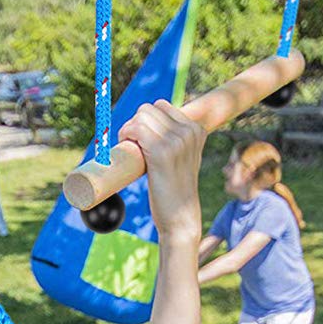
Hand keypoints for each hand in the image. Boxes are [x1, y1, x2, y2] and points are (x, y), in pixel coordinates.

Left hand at [118, 101, 205, 239]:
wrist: (180, 217)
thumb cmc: (175, 191)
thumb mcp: (183, 160)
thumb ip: (176, 143)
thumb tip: (150, 130)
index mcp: (196, 129)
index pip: (161, 106)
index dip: (144, 120)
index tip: (139, 139)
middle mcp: (189, 130)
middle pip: (148, 109)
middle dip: (134, 123)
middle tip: (130, 145)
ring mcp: (177, 140)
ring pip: (141, 116)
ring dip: (127, 129)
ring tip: (128, 147)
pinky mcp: (161, 151)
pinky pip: (136, 128)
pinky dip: (126, 134)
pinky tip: (125, 146)